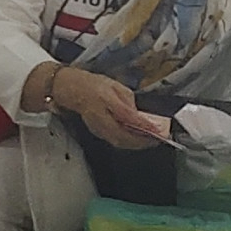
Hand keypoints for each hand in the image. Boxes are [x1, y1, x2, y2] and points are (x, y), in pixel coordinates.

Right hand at [51, 69, 171, 149]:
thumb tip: (139, 112)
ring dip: (137, 144)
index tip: (158, 128)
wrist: (71, 90)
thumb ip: (128, 99)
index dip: (145, 125)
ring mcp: (99, 128)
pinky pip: (116, 141)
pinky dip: (129, 143)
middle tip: (158, 138)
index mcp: (106, 102)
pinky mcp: (99, 133)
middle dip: (144, 140)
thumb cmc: (91, 85)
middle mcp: (101, 118)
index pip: (129, 118)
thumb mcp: (114, 85)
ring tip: (151, 141)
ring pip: (121, 142)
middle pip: (125, 137)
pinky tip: (137, 140)